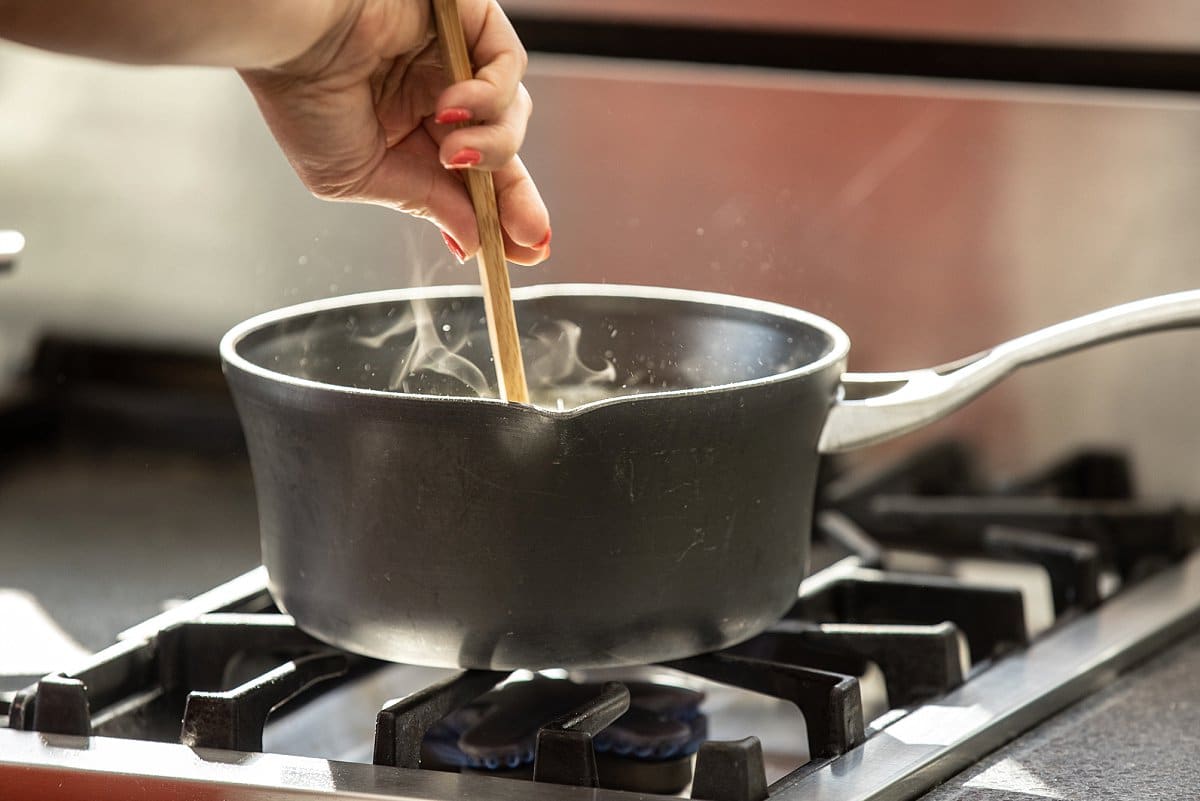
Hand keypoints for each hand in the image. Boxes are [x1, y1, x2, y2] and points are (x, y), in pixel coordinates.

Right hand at [240, 0, 549, 264]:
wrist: (290, 36)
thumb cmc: (300, 98)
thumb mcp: (358, 176)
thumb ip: (422, 202)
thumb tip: (472, 243)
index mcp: (404, 134)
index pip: (468, 180)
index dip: (498, 215)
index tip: (523, 252)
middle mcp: (433, 97)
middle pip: (501, 153)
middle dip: (517, 198)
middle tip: (530, 236)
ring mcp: (452, 59)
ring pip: (510, 116)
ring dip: (493, 148)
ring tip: (453, 154)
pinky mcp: (466, 21)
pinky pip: (508, 65)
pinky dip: (490, 96)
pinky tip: (450, 109)